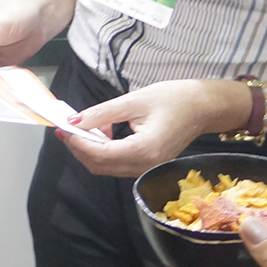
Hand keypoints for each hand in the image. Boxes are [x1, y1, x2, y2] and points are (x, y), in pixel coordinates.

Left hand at [56, 78, 247, 177]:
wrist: (205, 107)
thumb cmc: (174, 98)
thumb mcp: (134, 100)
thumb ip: (102, 113)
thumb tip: (74, 122)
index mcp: (143, 150)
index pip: (100, 155)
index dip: (77, 143)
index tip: (62, 128)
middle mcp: (145, 165)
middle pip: (100, 166)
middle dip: (80, 148)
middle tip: (67, 127)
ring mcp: (148, 168)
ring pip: (107, 167)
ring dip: (92, 149)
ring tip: (88, 124)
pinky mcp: (148, 165)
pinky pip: (118, 164)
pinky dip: (105, 151)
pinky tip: (104, 131)